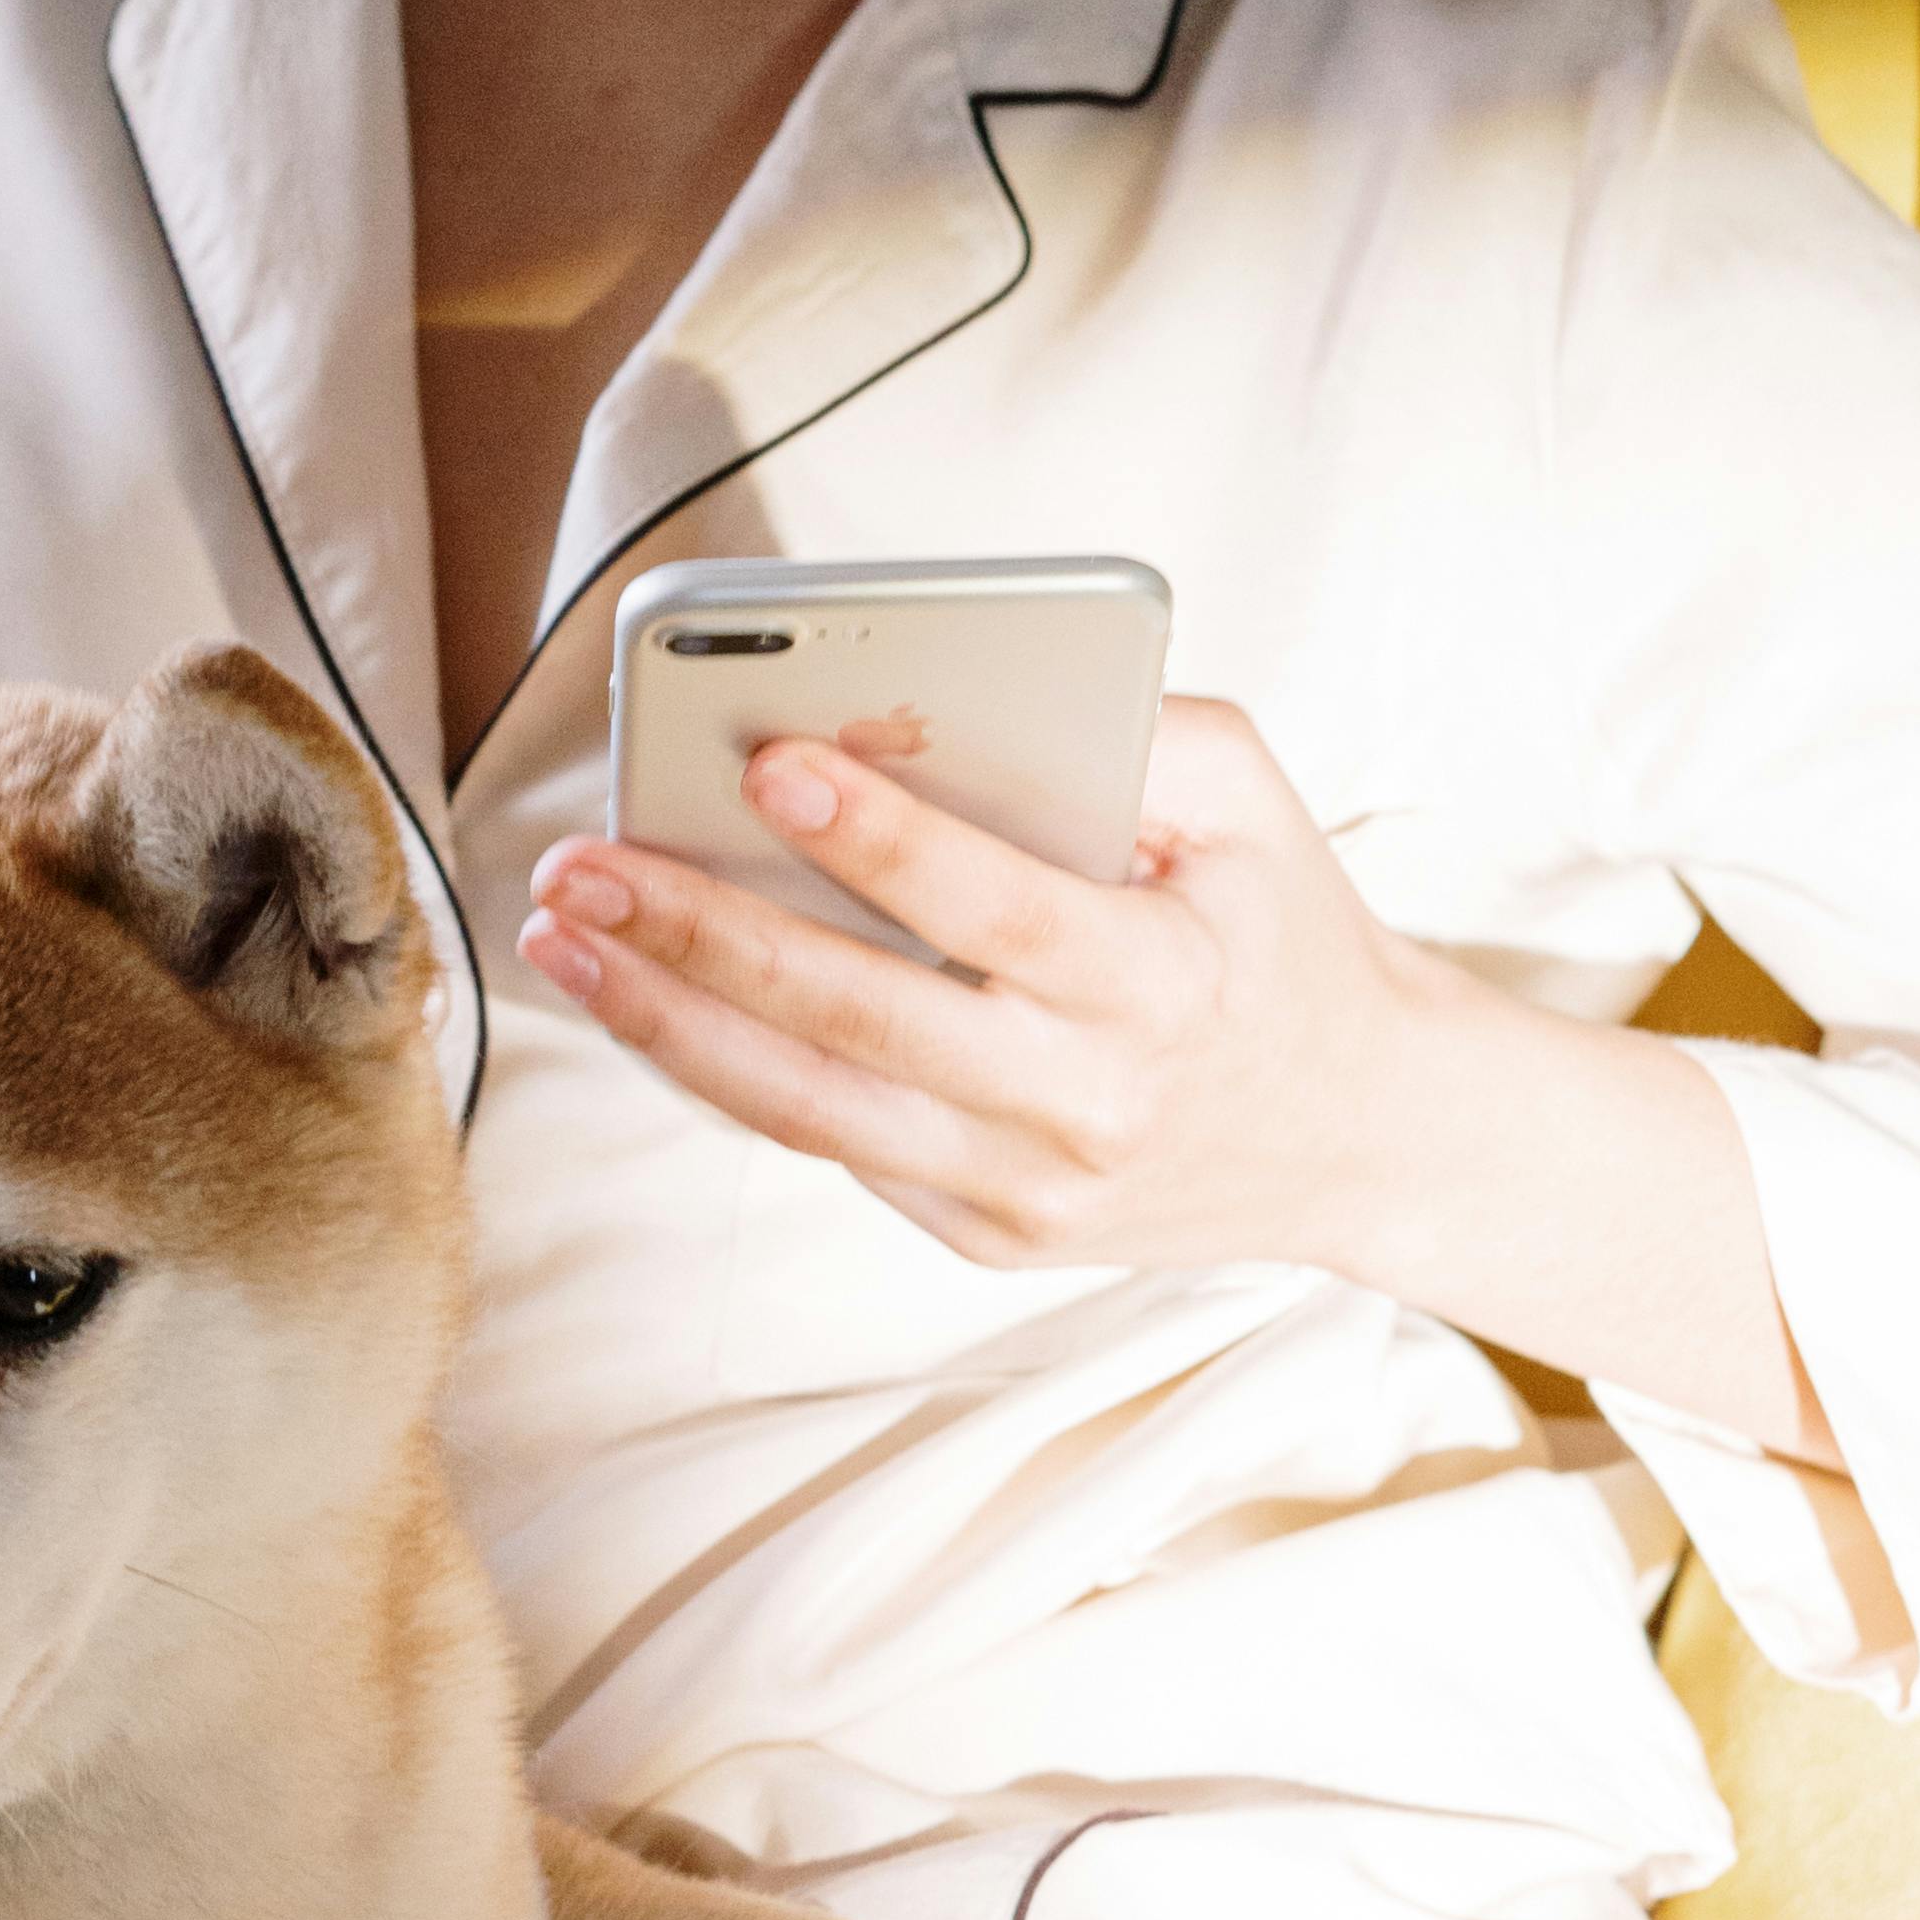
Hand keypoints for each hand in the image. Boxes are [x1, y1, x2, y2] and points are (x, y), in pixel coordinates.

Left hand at [521, 696, 1451, 1280]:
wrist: (1355, 1134)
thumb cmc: (1277, 933)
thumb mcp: (1251, 803)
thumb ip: (1131, 729)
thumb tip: (953, 689)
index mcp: (1163, 986)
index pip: (996, 910)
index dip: (880, 840)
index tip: (771, 761)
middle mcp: (1087, 1103)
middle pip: (864, 1021)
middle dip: (706, 938)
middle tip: (589, 862)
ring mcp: (1023, 1187)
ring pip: (809, 1110)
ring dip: (666, 1022)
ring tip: (564, 938)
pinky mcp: (977, 1229)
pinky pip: (824, 1141)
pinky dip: (720, 1069)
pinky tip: (638, 994)